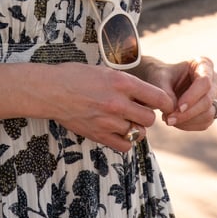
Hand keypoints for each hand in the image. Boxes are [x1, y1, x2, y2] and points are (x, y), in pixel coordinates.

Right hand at [35, 62, 173, 154]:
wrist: (51, 91)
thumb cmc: (76, 76)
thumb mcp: (105, 71)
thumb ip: (127, 83)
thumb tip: (146, 94)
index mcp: (122, 83)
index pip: (159, 97)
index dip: (165, 102)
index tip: (163, 104)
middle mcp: (118, 103)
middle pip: (150, 118)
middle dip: (147, 115)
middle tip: (139, 111)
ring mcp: (108, 121)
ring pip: (138, 133)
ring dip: (135, 128)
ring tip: (125, 120)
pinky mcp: (99, 135)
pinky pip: (124, 146)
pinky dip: (126, 141)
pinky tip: (118, 132)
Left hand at [148, 56, 216, 132]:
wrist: (161, 83)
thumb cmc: (160, 76)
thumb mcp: (158, 79)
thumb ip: (165, 93)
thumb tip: (175, 109)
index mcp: (203, 64)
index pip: (205, 82)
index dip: (192, 97)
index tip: (178, 107)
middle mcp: (214, 79)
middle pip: (207, 100)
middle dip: (188, 113)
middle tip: (168, 119)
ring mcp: (215, 96)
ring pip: (209, 114)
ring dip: (188, 121)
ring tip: (169, 118)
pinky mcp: (211, 110)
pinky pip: (205, 123)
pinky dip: (189, 125)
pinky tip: (176, 121)